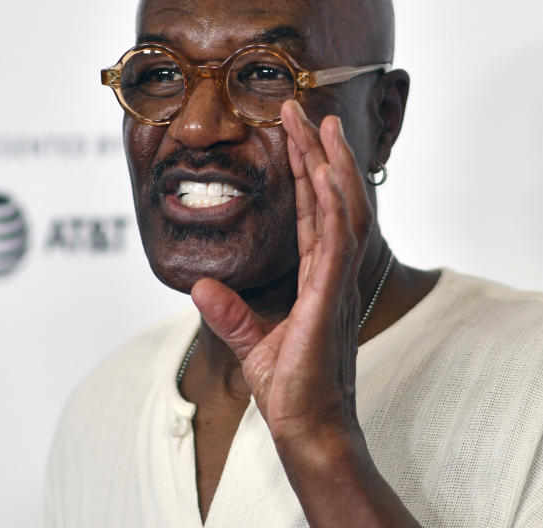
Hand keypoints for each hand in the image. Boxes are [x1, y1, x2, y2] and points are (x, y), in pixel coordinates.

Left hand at [191, 98, 372, 446]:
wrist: (308, 431)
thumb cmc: (291, 392)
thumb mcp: (251, 344)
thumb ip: (229, 313)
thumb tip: (200, 285)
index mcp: (318, 281)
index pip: (312, 215)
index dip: (305, 173)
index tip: (294, 135)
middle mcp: (333, 275)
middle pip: (331, 201)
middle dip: (317, 153)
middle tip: (304, 110)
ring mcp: (336, 285)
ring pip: (342, 211)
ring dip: (331, 166)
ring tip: (320, 124)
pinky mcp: (330, 301)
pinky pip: (338, 244)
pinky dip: (334, 207)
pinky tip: (327, 174)